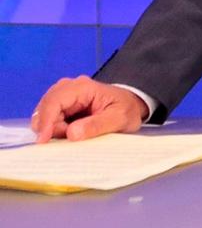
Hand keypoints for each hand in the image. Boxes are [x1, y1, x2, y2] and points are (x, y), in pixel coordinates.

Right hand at [30, 76, 149, 142]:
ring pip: (44, 116)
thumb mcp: (119, 119)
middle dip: (52, 128)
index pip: (54, 101)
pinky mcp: (62, 106)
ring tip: (77, 133)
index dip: (46, 121)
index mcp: (82, 87)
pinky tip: (72, 132)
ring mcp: (63, 96)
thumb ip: (97, 126)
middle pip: (44, 109)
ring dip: (55, 129)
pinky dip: (56, 130)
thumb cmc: (127, 109)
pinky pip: (49, 120)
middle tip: (71, 138)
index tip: (44, 140)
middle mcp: (68, 88)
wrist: (131, 105)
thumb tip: (71, 133)